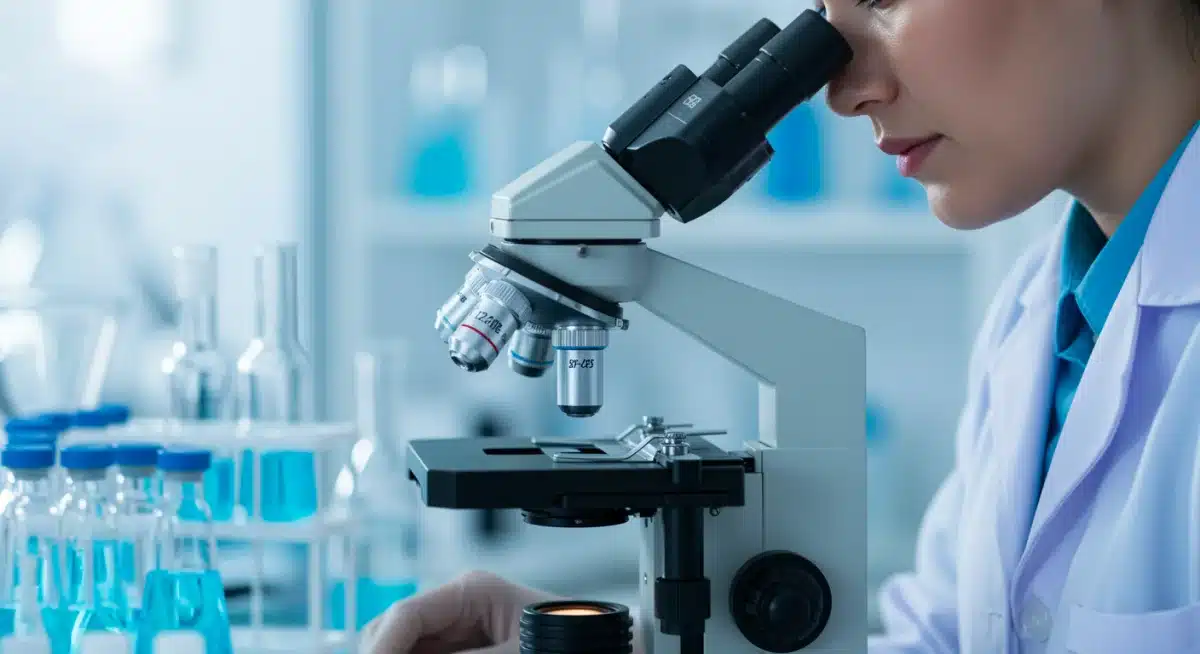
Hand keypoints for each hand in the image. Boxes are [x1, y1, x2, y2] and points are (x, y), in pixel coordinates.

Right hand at [362, 570, 559, 652]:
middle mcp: (459, 608)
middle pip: (394, 632)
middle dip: (385, 651)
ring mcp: (460, 634)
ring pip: (406, 648)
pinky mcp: (467, 651)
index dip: (381, 647)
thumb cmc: (576, 642)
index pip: (404, 615)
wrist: (608, 649)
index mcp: (472, 590)